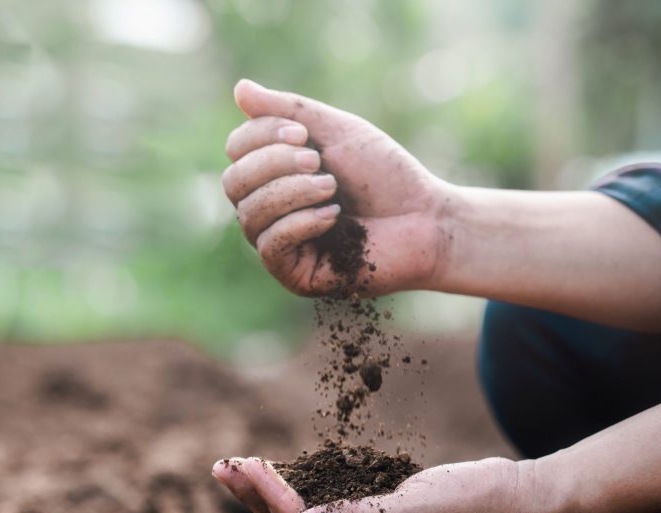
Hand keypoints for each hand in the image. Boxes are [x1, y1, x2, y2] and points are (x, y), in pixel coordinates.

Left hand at [211, 455, 544, 512]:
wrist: (520, 500)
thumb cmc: (475, 504)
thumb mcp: (414, 511)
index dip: (270, 500)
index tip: (241, 466)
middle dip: (258, 497)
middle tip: (222, 465)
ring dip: (277, 492)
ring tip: (240, 468)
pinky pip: (334, 507)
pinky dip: (308, 488)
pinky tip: (288, 474)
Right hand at [222, 79, 448, 296]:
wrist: (426, 219)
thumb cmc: (385, 176)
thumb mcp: (337, 131)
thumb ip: (289, 110)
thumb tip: (239, 89)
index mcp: (275, 173)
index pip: (236, 151)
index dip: (260, 136)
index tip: (304, 134)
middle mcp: (270, 209)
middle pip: (234, 182)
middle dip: (273, 165)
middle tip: (318, 162)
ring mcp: (280, 244)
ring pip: (249, 214)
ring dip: (291, 192)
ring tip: (331, 188)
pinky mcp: (294, 275)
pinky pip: (271, 246)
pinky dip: (299, 223)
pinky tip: (333, 215)